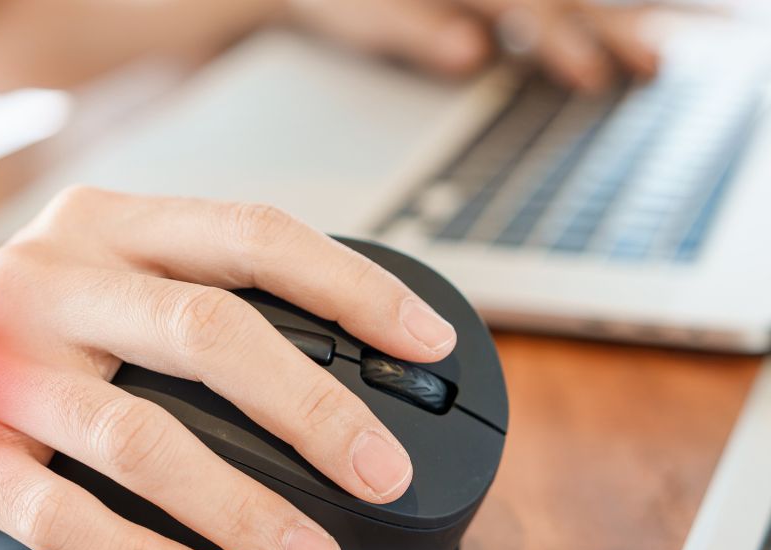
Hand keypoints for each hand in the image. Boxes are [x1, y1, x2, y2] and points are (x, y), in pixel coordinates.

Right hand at [0, 189, 456, 549]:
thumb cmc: (9, 330)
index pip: (249, 235)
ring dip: (239, 507)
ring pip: (140, 438)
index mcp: (104, 225)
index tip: (423, 341)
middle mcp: (52, 283)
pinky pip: (64, 516)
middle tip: (381, 475)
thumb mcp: (94, 273)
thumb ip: (190, 295)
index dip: (350, 286)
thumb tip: (337, 365)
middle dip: (314, 410)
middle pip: (208, 333)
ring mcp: (0, 370)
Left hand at [287, 0, 659, 90]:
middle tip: (652, 64)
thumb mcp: (364, 17)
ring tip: (652, 54)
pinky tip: (618, 38)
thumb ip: (418, 32)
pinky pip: (539, 11)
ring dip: (608, 23)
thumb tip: (474, 54)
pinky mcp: (484, 5)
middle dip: (608, 29)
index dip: (561, 40)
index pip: (524, 2)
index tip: (592, 76)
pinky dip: (581, 24)